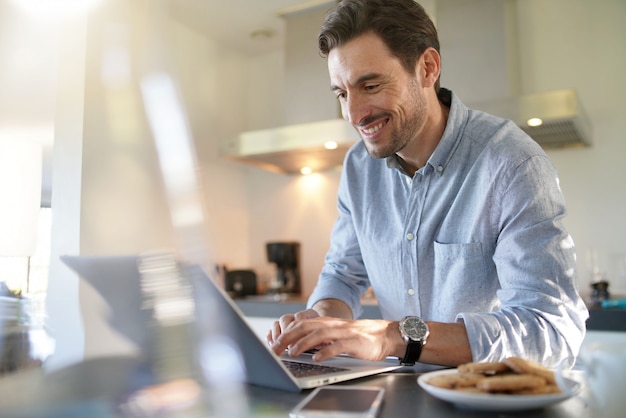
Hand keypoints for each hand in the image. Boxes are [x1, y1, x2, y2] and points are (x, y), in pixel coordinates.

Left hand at [268, 316, 400, 361]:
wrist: (383, 335)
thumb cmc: (358, 337)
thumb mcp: (336, 334)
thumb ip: (319, 337)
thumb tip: (297, 345)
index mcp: (326, 323)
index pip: (301, 324)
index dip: (286, 332)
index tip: (274, 343)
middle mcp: (332, 325)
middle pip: (306, 327)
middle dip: (288, 337)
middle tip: (276, 348)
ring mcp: (343, 333)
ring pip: (319, 335)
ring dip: (303, 343)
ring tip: (292, 352)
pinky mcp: (354, 342)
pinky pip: (338, 346)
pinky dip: (326, 351)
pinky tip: (317, 358)